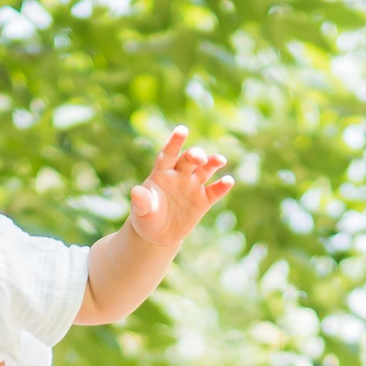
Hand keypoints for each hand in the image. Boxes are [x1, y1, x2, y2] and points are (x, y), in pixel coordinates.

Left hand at [127, 126, 234, 248]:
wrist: (158, 235)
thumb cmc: (146, 218)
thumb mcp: (141, 211)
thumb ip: (141, 200)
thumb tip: (136, 192)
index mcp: (162, 172)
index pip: (168, 154)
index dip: (174, 142)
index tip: (182, 130)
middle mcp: (179, 175)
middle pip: (188, 160)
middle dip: (195, 155)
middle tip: (200, 158)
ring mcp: (192, 186)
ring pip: (205, 170)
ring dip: (213, 163)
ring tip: (220, 160)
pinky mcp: (203, 201)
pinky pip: (214, 191)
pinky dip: (222, 186)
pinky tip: (228, 181)